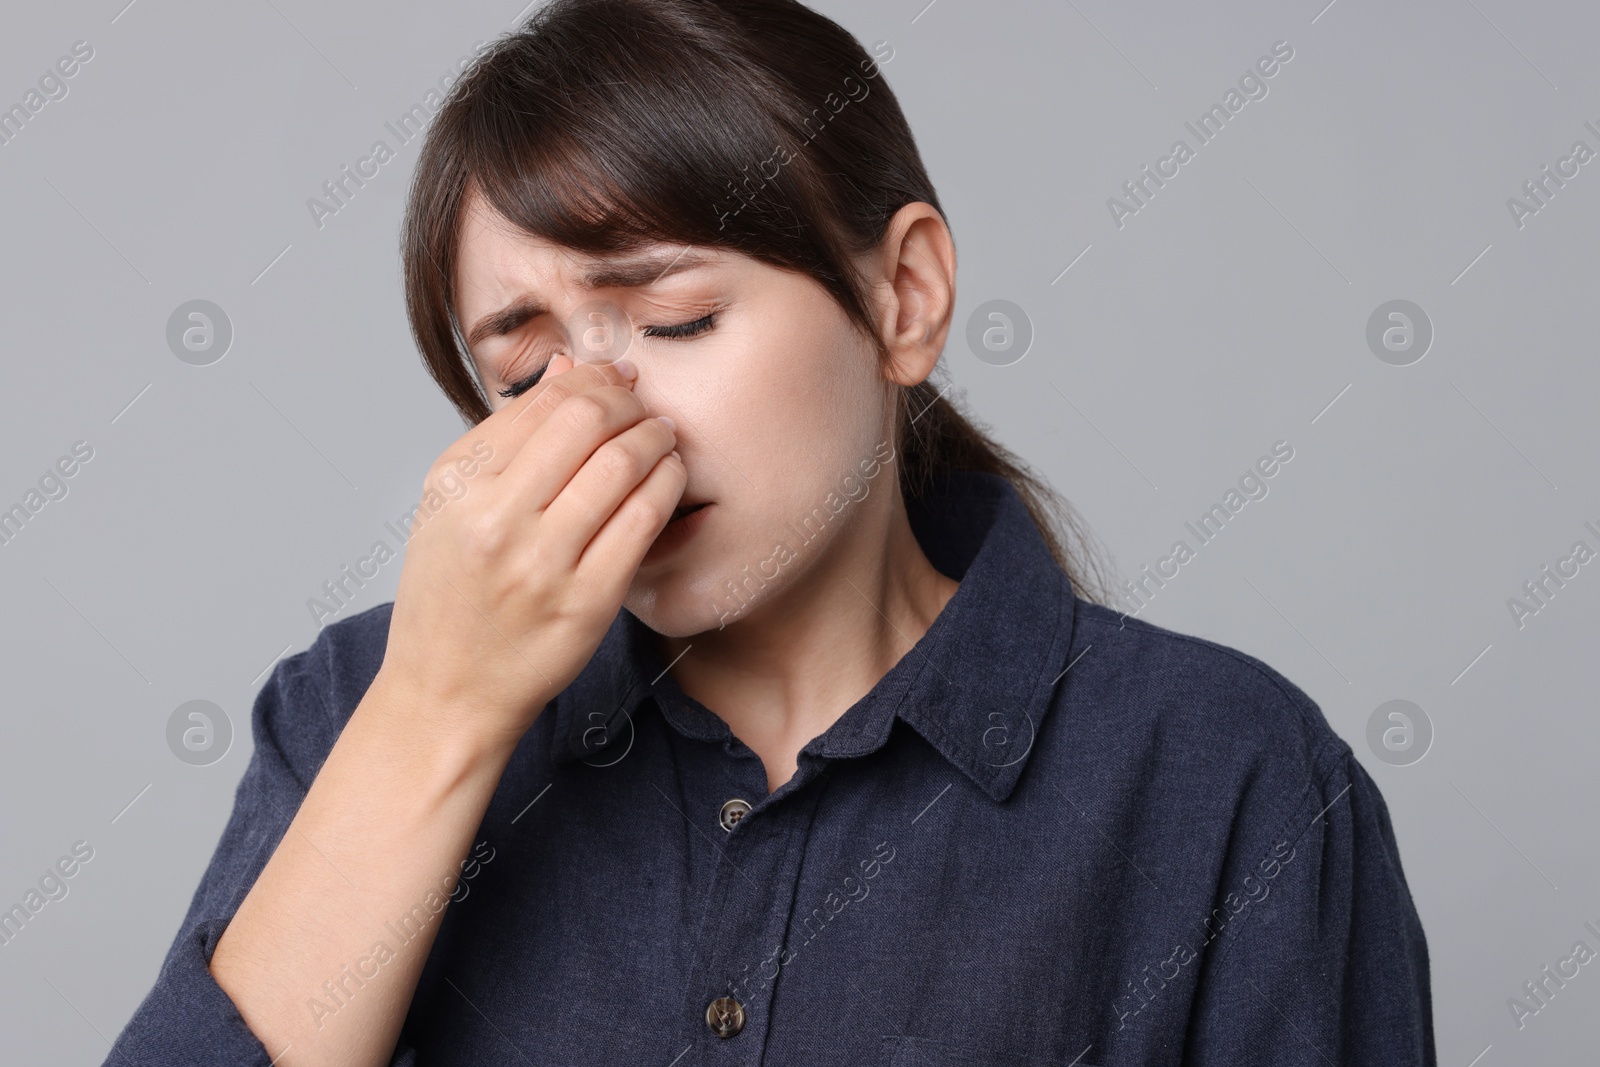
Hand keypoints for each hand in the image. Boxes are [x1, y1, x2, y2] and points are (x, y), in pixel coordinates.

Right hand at [374, 353, 682, 750]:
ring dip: (655, 438)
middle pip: (587, 423)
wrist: (447, 692)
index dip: (594, 379)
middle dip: (628, 401)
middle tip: (644, 405)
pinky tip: (668, 478)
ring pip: (622, 465)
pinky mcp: (587, 602)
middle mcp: (497, 521)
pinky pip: (643, 521)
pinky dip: (666, 485)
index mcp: (458, 487)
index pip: (544, 403)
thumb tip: (572, 369)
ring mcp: (544, 564)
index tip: (616, 378)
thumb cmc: (449, 595)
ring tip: (662, 436)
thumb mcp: (449, 505)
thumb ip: (507, 435)